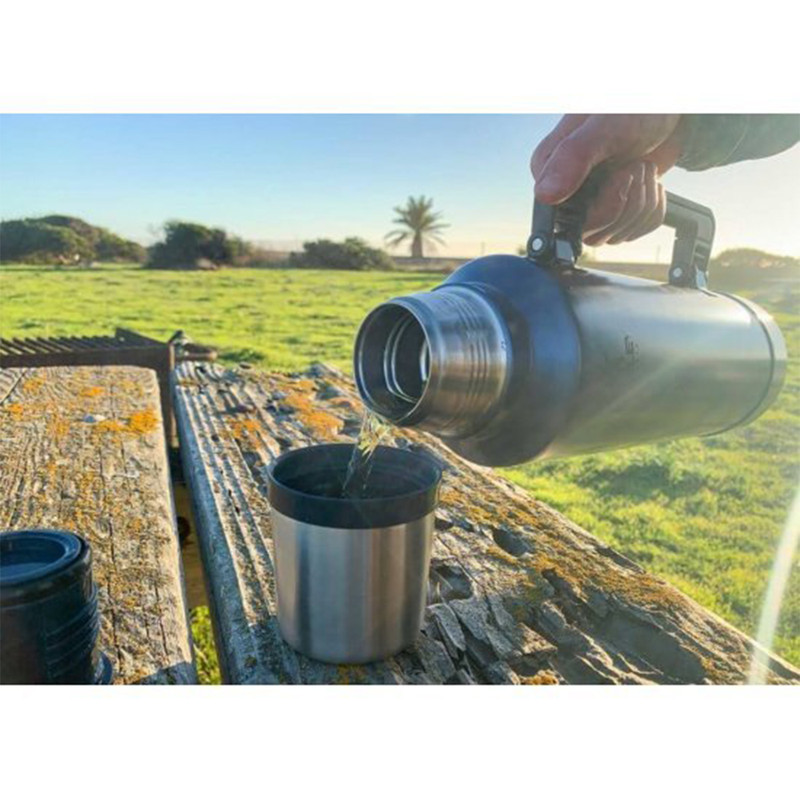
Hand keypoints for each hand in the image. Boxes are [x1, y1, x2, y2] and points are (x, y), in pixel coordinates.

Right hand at [531, 115, 685, 245]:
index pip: (568, 222)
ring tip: (642, 168)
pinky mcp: (613, 211)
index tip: (622, 174)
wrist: (667, 109)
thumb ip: (572, 157)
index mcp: (549, 173)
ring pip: (617, 235)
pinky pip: (636, 231)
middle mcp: (565, 193)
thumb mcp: (604, 127)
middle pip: (594, 234)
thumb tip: (545, 195)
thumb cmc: (634, 109)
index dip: (605, 206)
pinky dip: (653, 208)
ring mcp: (590, 205)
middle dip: (628, 202)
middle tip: (636, 165)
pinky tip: (649, 182)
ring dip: (643, 203)